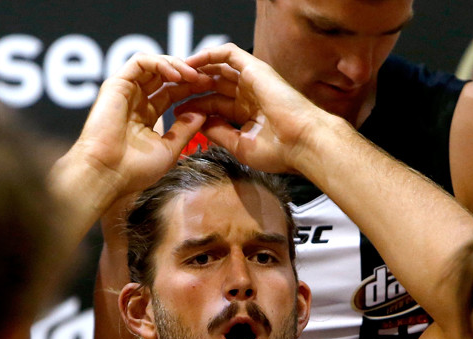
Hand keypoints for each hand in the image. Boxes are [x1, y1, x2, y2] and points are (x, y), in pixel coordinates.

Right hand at [52, 52, 211, 215]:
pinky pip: (140, 62)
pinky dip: (160, 63)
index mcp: (147, 116)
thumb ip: (185, 129)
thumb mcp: (169, 149)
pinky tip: (177, 75)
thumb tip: (202, 113)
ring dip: (176, 66)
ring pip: (153, 65)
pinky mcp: (116, 84)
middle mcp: (136, 101)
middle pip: (165, 77)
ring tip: (194, 76)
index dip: (192, 89)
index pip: (172, 93)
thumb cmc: (135, 170)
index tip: (211, 90)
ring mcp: (126, 91)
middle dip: (188, 75)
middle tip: (208, 79)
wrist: (109, 174)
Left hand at [180, 43, 334, 172]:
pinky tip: (190, 63)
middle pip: (214, 85)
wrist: (302, 142)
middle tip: (170, 91)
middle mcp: (250, 94)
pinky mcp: (255, 68)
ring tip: (175, 75)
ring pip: (218, 68)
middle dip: (191, 87)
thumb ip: (218, 133)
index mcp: (248, 113)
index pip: (215, 105)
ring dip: (196, 70)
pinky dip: (208, 55)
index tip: (176, 113)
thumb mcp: (240, 146)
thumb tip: (198, 124)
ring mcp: (253, 79)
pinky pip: (228, 53)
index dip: (195, 107)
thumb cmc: (279, 151)